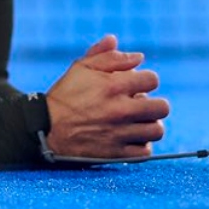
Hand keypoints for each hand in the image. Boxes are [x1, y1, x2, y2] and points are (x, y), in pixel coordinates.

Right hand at [44, 34, 168, 161]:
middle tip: (142, 105)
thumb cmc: (65, 94)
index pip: (152, 80)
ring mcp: (119, 133)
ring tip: (139, 122)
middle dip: (154, 103)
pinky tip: (132, 137)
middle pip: (162, 107)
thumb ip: (109, 56)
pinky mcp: (115, 153)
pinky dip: (142, 145)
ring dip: (150, 124)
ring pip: (156, 130)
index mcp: (113, 86)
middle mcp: (120, 110)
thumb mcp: (82, 67)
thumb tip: (139, 56)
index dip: (146, 80)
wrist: (46, 127)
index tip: (137, 85)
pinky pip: (145, 152)